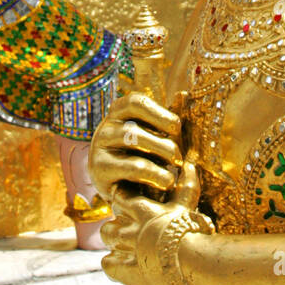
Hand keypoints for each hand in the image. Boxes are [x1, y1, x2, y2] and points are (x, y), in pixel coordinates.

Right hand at [89, 89, 209, 284]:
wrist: (120, 190)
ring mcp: (99, 149)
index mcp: (119, 113)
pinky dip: (153, 174)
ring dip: (159, 155)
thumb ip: (166, 120)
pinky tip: (166, 182)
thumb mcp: (153, 137)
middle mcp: (106, 128)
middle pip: (135, 126)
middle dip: (162, 142)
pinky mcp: (100, 171)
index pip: (135, 102)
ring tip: (174, 171)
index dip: (159, 112)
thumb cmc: (141, 157)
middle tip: (178, 157)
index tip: (176, 127)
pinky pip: (131, 167)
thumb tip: (184, 94)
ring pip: (132, 142)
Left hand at [101, 163, 209, 284]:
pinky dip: (113, 264)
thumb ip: (187, 185)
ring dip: (114, 240)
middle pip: (112, 217)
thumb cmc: (192, 231)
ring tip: (125, 245)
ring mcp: (125, 249)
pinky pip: (108, 264)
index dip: (123, 199)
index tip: (130, 203)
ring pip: (107, 237)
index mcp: (141, 209)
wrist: (193, 263)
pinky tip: (123, 265)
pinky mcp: (124, 270)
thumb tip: (190, 165)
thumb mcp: (187, 206)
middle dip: (118, 220)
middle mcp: (129, 227)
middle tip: (129, 226)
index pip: (120, 195)